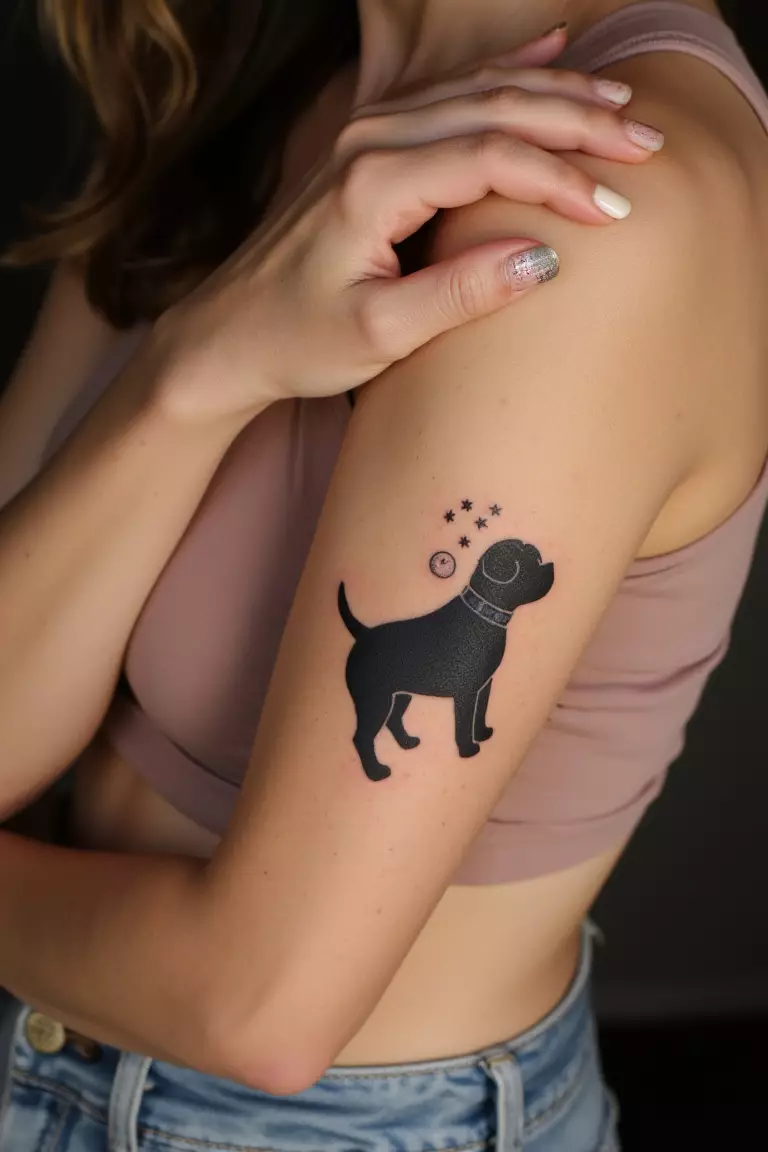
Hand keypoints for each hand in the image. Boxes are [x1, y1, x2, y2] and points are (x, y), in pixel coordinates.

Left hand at [155, 27, 662, 421]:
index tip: (617, 206)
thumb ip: (458, 294)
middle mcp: (369, 141)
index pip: (492, 158)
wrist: (228, 335)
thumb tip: (542, 257)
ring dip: (552, 94)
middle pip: (493, 108)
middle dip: (576, 121)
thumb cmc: (296, 341)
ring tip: (618, 105)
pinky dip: (506, 74)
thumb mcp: (377, 335)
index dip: (562, 178)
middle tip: (643, 140)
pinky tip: (549, 54)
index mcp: (373, 184)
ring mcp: (365, 134)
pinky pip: (447, 93)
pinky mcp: (365, 143)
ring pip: (476, 92)